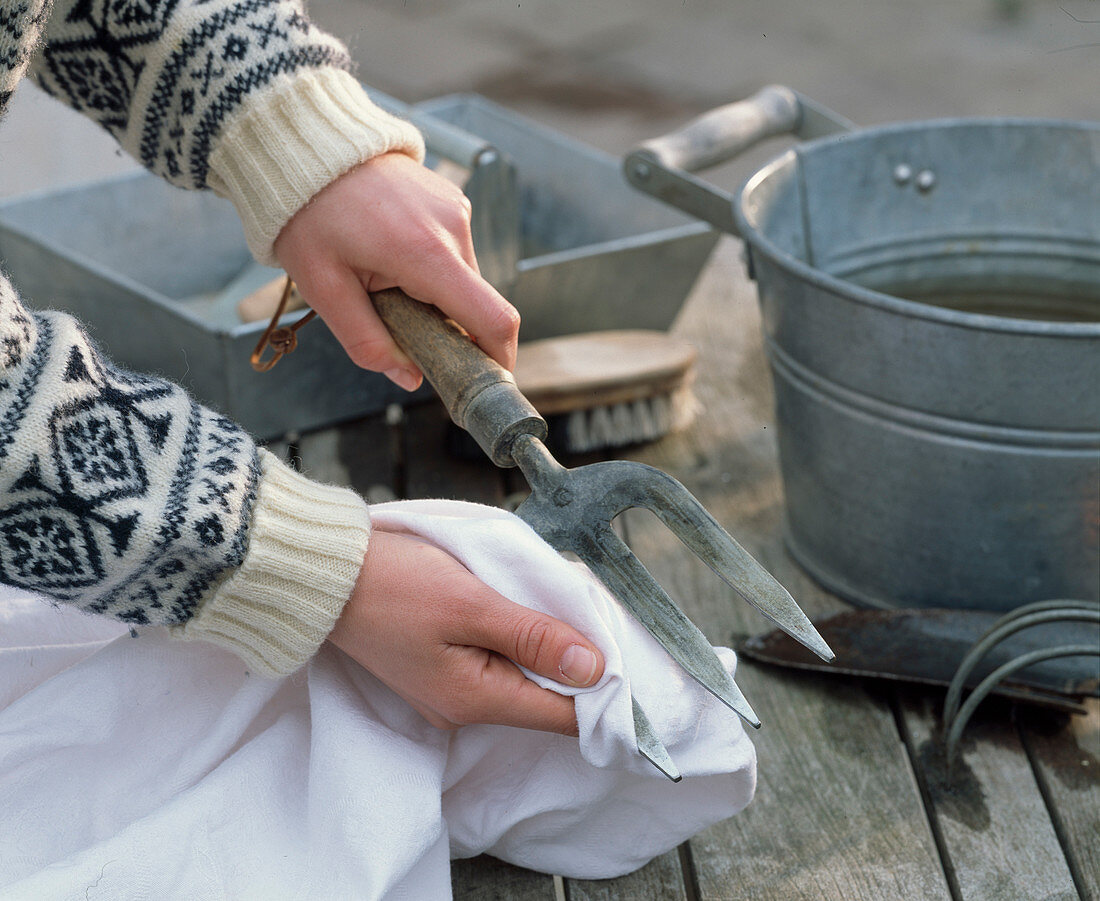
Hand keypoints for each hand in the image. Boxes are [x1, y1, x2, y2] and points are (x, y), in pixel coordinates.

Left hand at [272, 152, 519, 390]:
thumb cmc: (308, 214)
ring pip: (464, 279)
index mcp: (426, 254)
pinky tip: (392, 254)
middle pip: (476, 303)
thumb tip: (409, 377)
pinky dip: (433, 268)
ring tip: (385, 280)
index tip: (487, 380)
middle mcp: (453, 228)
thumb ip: (367, 342)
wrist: (306, 145)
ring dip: (437, 296)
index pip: (494, 320)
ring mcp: (456, 208)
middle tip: (403, 328)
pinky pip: (454, 250)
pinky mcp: (452, 198)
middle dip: (450, 328)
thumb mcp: (324, 289)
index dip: (499, 358)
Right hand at [328, 529, 604, 735]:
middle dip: (577, 667)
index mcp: (475, 699)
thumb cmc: (395, 583)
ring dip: (546, 650)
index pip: (562, 718)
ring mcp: (447, 690)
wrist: (325, 575)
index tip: (633, 661)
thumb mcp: (471, 604)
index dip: (604, 696)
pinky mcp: (436, 667)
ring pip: (520, 678)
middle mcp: (463, 708)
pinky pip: (494, 663)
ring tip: (567, 609)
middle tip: (602, 620)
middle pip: (543, 699)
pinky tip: (525, 612)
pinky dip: (517, 642)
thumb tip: (593, 669)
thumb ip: (534, 637)